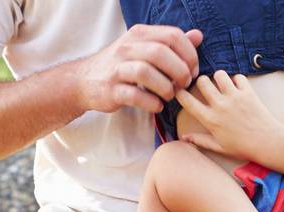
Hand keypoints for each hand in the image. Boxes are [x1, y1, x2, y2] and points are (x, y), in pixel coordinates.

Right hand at [77, 25, 203, 113]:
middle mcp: (127, 47)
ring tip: (170, 95)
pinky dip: (151, 103)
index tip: (192, 70)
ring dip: (166, 87)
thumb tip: (198, 36)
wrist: (84, 81)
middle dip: (179, 71)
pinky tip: (157, 106)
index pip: (172, 36)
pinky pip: (135, 95)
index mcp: (139, 34)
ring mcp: (117, 68)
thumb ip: (171, 43)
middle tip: (183, 84)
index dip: (189, 54)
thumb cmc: (121, 65)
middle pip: (161, 53)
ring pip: (146, 72)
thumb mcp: (144, 48)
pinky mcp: (111, 90)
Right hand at [177, 71, 283, 164]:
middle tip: (206, 87)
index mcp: (210, 120)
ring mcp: (235, 97)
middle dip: (201, 82)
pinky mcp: (248, 92)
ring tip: (222, 85)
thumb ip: (200, 140)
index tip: (180, 92)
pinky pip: (238, 76)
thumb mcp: (219, 147)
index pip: (187, 101)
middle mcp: (220, 106)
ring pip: (219, 74)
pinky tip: (237, 88)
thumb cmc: (243, 148)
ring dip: (218, 78)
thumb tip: (183, 137)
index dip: (180, 93)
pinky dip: (237, 80)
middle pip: (202, 81)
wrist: (268, 143)